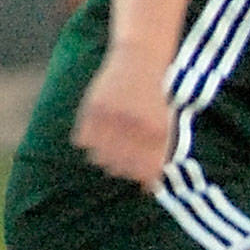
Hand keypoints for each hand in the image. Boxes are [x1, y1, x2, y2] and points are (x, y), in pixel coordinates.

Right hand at [71, 46, 173, 190]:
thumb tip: (147, 190)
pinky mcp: (95, 106)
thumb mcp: (165, 123)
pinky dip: (88, 143)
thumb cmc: (155, 97)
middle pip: (120, 165)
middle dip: (121, 170)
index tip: (139, 182)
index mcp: (157, 129)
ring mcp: (114, 115)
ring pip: (100, 156)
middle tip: (121, 165)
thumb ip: (158, 155)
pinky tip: (97, 137)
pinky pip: (84, 139)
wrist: (141, 59)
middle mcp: (136, 124)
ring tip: (110, 149)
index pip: (145, 169)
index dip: (141, 179)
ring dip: (103, 159)